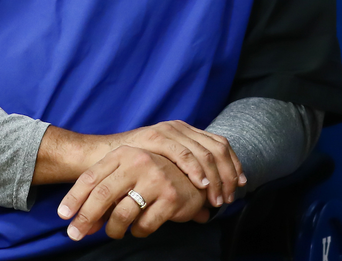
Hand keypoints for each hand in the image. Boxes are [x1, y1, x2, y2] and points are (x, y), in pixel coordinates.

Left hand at [57, 145, 209, 241]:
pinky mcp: (171, 197)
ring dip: (113, 230)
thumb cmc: (151, 177)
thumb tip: (82, 226)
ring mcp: (157, 178)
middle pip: (102, 194)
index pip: (92, 176)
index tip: (63, 216)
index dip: (74, 198)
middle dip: (86, 218)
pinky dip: (137, 231)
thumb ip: (104, 198)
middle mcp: (140, 161)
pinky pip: (143, 225)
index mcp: (125, 153)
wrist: (193, 175)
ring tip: (115, 232)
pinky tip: (139, 227)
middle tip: (75, 235)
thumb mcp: (126, 178)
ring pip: (122, 214)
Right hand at [114, 121, 244, 208]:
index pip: (220, 144)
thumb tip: (206, 215)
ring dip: (214, 177)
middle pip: (217, 148)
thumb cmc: (134, 172)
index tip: (240, 186)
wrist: (101, 157)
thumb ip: (185, 190)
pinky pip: (182, 153)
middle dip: (227, 175)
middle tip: (228, 198)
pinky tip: (201, 184)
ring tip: (217, 198)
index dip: (233, 165)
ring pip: (203, 151)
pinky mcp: (155, 138)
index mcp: (186, 132)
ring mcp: (168, 131)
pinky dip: (195, 169)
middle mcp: (180, 128)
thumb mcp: (164, 176)